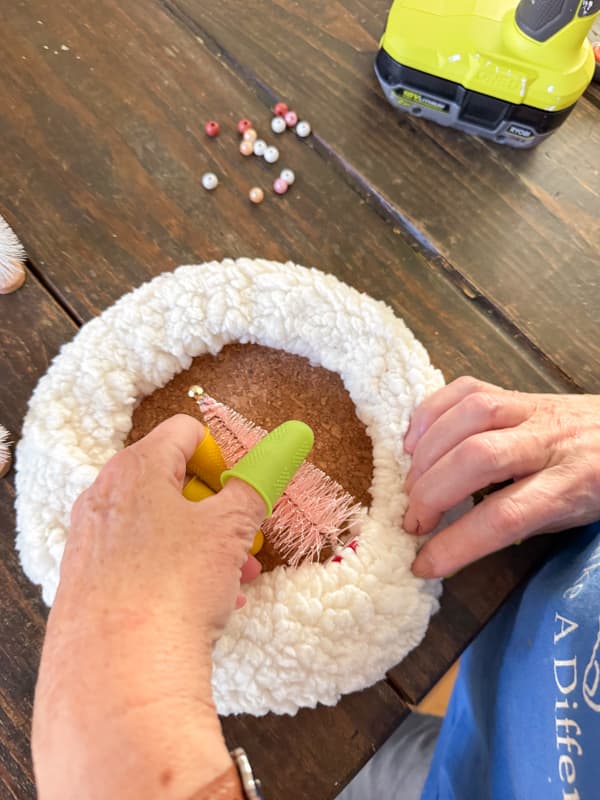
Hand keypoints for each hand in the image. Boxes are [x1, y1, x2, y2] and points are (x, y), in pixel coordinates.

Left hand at [33, 414, 265, 799]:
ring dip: (202, 545)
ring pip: (158, 527)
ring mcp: (90, 541)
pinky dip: (173, 571)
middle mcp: (103, 497)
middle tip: (245, 539)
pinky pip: (138, 562)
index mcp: (135, 468)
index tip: (242, 489)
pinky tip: (203, 605)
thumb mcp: (228, 529)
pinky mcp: (86, 583)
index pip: (184, 432)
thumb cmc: (174, 584)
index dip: (223, 454)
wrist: (118, 672)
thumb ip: (255, 484)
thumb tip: (280, 451)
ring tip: (234, 580)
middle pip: (171, 482)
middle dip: (217, 509)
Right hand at [404, 377, 599, 578]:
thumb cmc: (597, 486)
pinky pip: (467, 390)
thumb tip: (451, 539)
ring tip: (412, 482)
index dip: (456, 543)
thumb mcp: (568, 517)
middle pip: (479, 458)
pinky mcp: (516, 392)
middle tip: (412, 520)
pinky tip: (416, 442)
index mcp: (571, 485)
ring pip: (471, 415)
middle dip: (431, 492)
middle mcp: (550, 442)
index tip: (425, 563)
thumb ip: (517, 521)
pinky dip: (431, 414)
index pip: (506, 516)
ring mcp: (532, 410)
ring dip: (428, 451)